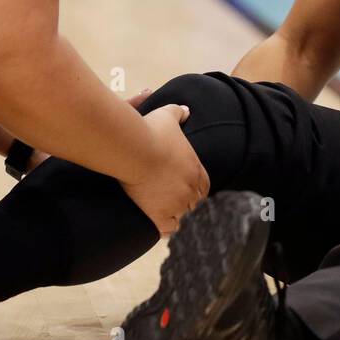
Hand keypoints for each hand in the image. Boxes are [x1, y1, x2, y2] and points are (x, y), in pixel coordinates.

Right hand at [121, 104, 209, 236]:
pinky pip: (168, 229)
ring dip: (176, 215)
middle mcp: (190, 188)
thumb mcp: (167, 116)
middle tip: (173, 202)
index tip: (186, 189)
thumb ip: (179, 112)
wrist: (135, 150)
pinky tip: (158, 225)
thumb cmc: (151, 131)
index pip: (204, 186)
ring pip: (183, 216)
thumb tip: (187, 111)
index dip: (196, 189)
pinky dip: (165, 228)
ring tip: (166, 214)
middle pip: (195, 202)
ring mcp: (176, 203)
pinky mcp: (160, 214)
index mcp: (195, 169)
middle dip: (186, 202)